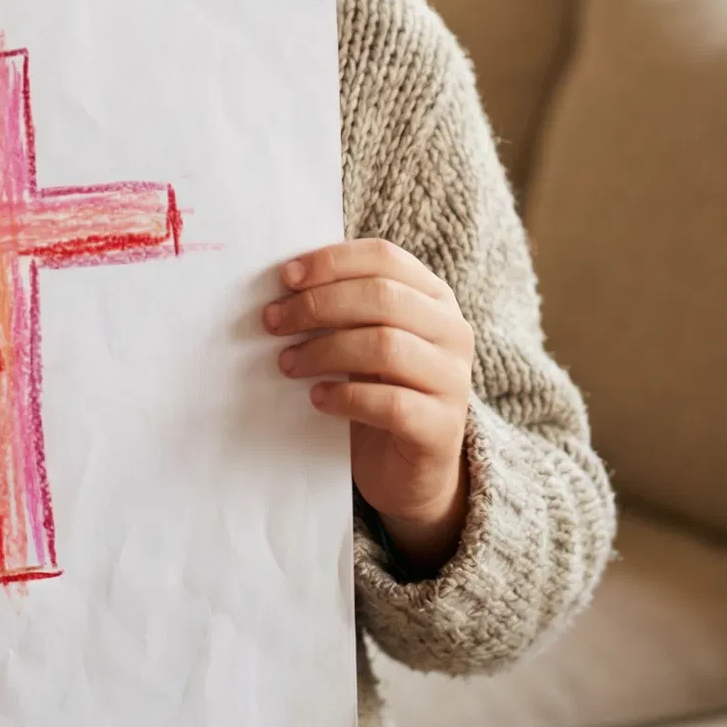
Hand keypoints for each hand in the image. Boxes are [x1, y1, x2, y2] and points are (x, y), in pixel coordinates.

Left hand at [263, 240, 473, 573]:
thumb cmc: (378, 389)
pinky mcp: (441, 428)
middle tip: (274, 322)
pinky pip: (391, 403)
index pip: (385, 258)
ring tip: (288, 363)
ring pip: (386, 346)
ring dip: (324, 350)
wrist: (409, 468)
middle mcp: (452, 331)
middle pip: (383, 297)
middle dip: (318, 305)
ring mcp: (453, 380)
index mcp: (433, 296)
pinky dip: (345, 397)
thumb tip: (284, 282)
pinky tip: (317, 398)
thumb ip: (341, 307)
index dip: (332, 262)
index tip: (285, 277)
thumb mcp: (364, 338)